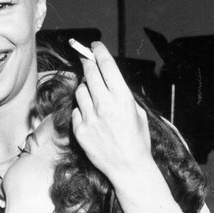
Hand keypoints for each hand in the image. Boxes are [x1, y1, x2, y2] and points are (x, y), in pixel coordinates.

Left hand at [71, 41, 155, 183]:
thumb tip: (108, 81)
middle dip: (87, 63)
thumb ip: (122, 95)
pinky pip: (76, 111)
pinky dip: (82, 111)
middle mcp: (104, 104)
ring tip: (95, 99)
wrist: (128, 167)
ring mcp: (89, 117)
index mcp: (122, 97)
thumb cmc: (137, 140)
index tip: (94, 45)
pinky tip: (92, 119)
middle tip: (86, 58)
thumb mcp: (137, 112)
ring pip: (80, 91)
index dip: (99, 51)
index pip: (106, 65)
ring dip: (85, 90)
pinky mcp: (79, 130)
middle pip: (89, 73)